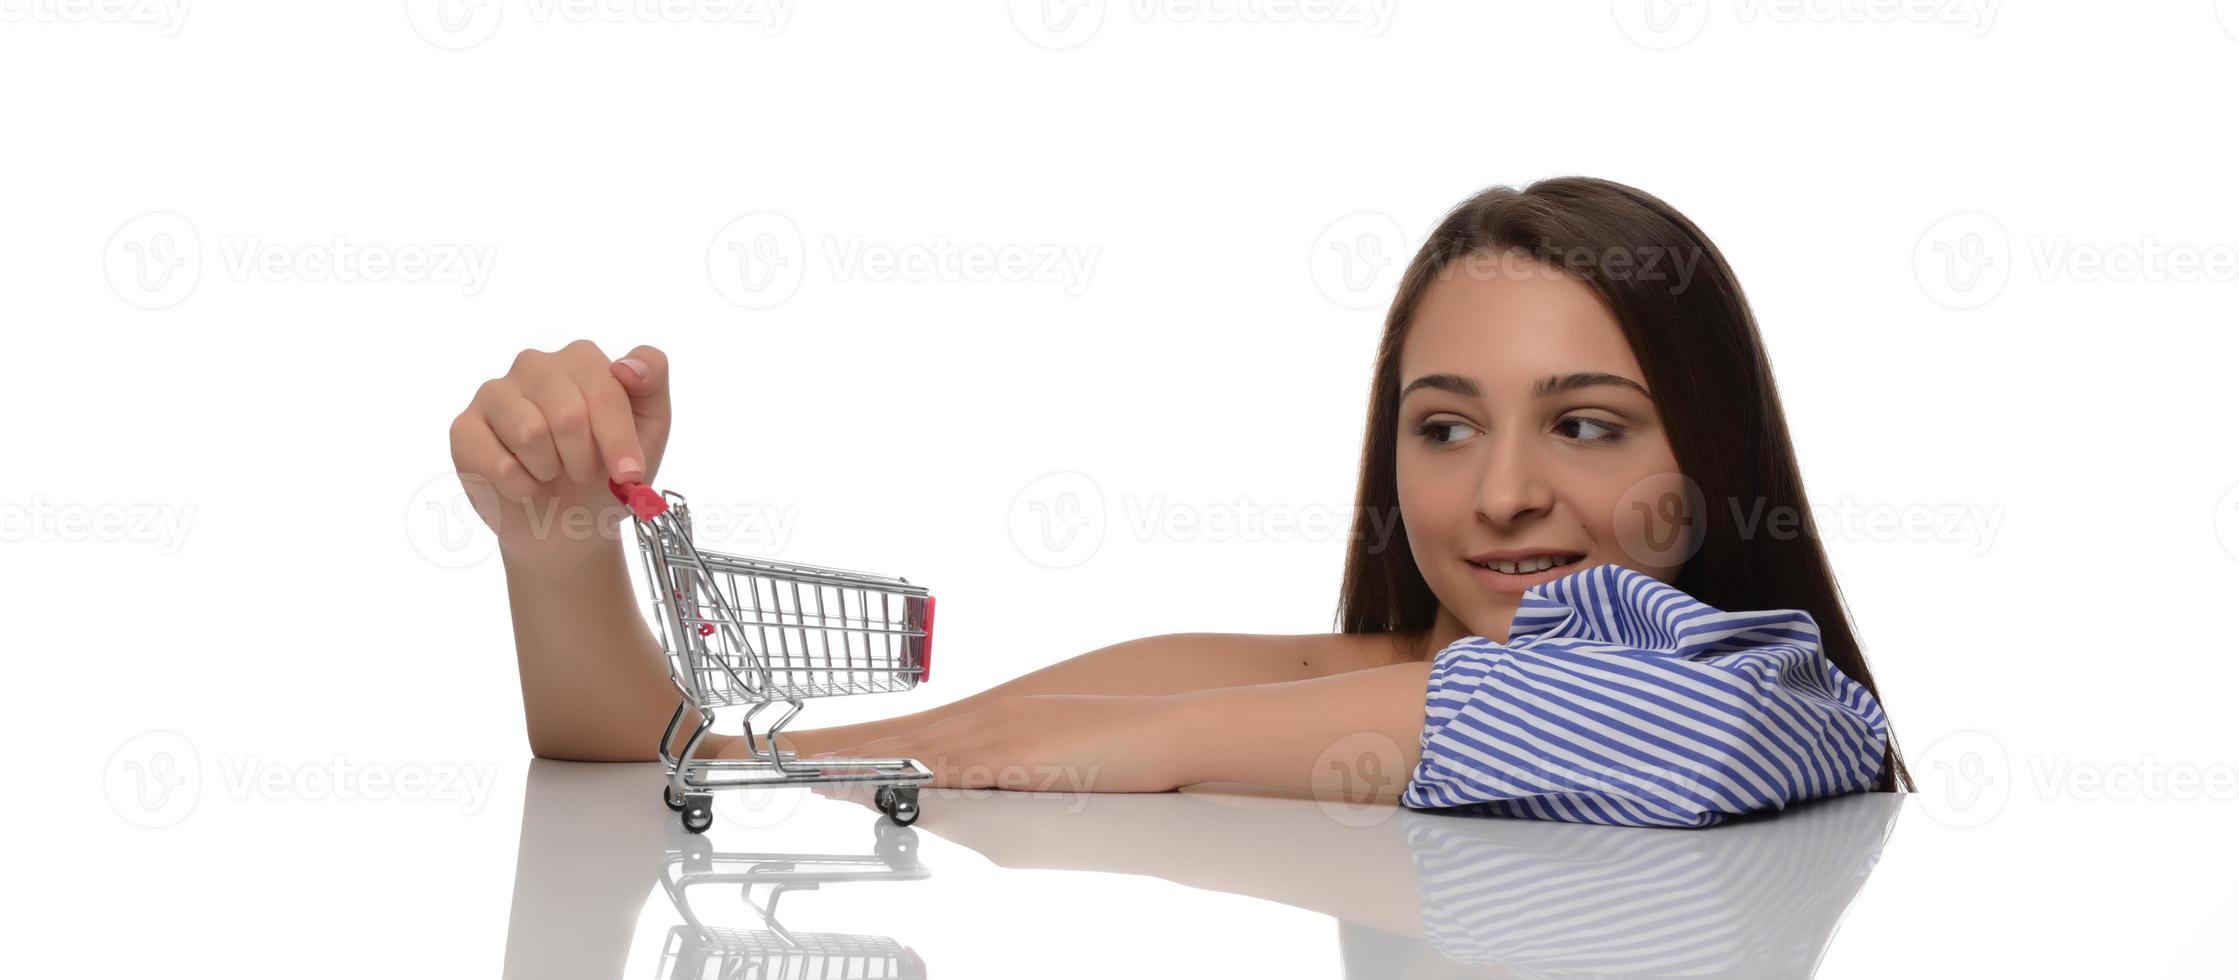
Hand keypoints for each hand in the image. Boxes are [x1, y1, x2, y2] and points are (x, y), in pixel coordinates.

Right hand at [448, 340, 670, 552]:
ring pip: (530, 434)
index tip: (629, 474)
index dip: (619, 440)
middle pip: (568, 414)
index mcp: (581, 359)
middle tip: (583, 472)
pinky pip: (498, 462)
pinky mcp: (464, 428)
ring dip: (551, 470)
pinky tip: (525, 484)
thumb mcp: (651, 427)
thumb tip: (627, 364)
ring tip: (552, 471)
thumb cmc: (609, 471)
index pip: (606, 388)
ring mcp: (495, 393)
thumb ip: (653, 379)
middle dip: (585, 459)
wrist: (570, 524)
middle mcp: (534, 365)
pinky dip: (522, 487)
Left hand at [810, 694, 1185, 794]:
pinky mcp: (1021, 757)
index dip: (843, 746)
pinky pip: (954, 769)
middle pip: (886, 737)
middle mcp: (983, 721)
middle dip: (821, 749)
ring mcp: (999, 736)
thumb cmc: (1118, 745)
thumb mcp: (1049, 760)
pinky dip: (910, 772)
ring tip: (791, 767)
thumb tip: (960, 797)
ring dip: (849, 758)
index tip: (791, 756)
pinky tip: (878, 779)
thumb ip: (1004, 774)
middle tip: (756, 754)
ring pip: (907, 749)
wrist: (1169, 726)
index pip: (898, 735)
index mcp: (985, 722)